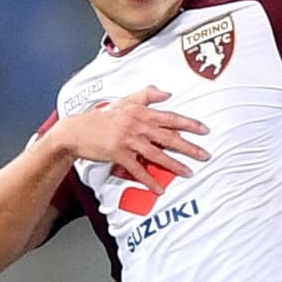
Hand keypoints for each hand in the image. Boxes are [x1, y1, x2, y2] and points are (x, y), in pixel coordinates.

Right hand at [57, 86, 209, 192]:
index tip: (204, 130)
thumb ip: (146, 96)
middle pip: (168, 137)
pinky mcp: (119, 154)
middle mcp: (137, 125)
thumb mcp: (123, 101)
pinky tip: (160, 188)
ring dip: (174, 165)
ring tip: (188, 173)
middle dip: (189, 147)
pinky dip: (149, 180)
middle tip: (205, 155)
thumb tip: (167, 93)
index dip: (189, 124)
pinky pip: (138, 169)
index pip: (170, 118)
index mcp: (140, 112)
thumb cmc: (101, 117)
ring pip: (157, 154)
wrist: (76, 130)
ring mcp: (128, 140)